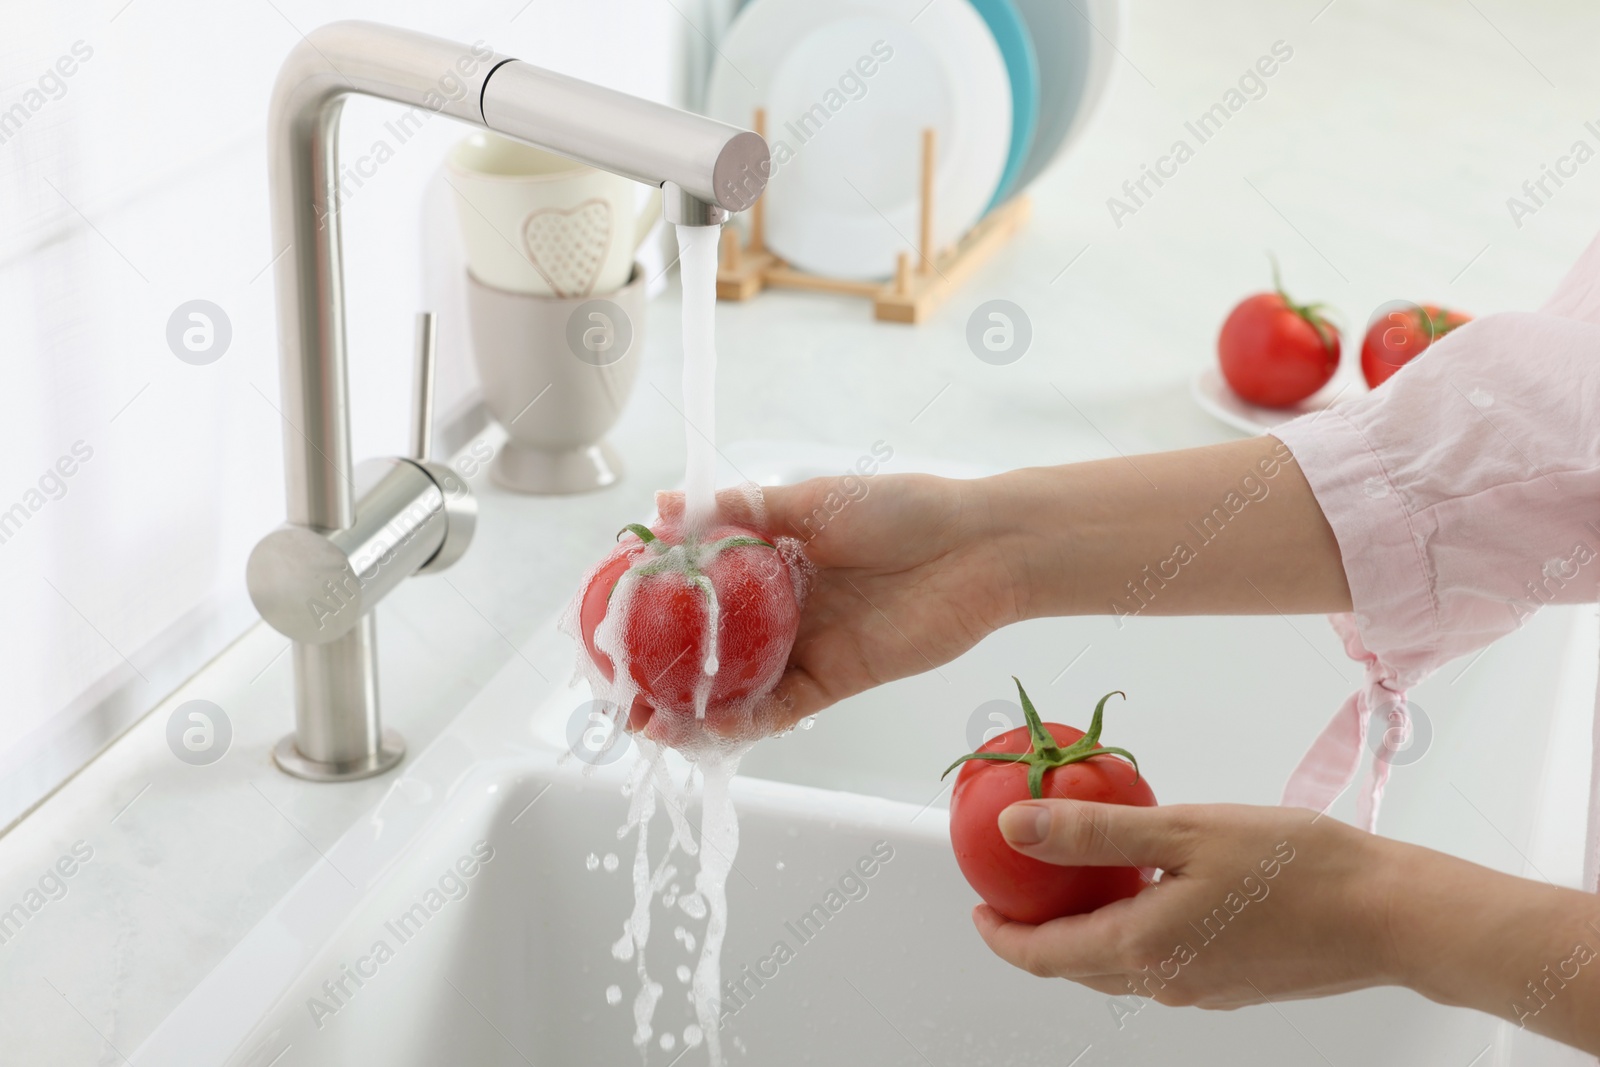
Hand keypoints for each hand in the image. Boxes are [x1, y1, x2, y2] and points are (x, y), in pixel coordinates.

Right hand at [655, 471, 1023, 731]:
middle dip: (661, 670)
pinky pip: (780, 709)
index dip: (655, 605)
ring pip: (736, 686)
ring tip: (649, 722)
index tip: (612, 621)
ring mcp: (806, 646)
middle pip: (709, 645)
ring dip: (692, 708)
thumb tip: (666, 506)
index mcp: (770, 556)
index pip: (697, 586)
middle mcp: (782, 606)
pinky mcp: (835, 681)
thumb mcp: (812, 498)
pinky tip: (709, 729)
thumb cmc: (903, 509)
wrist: (979, 548)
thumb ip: (741, 511)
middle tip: (619, 689)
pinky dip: (744, 724)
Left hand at [972, 800, 1398, 1008]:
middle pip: (1076, 966)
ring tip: (1080, 881)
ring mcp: (1202, 989)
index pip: (1042, 956)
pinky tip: (1151, 888)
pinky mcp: (1234, 984)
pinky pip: (1162, 961)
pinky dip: (1134, 930)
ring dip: (1087, 930)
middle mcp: (1165, 982)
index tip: (979, 903)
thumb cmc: (1296, 866)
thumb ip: (1092, 833)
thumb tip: (1017, 829)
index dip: (1000, 933)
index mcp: (1141, 949)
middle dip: (1038, 932)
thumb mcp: (1181, 830)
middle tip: (1021, 888)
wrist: (1391, 916)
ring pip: (1119, 966)